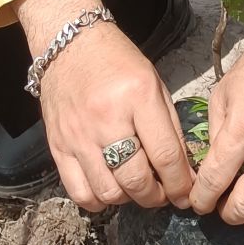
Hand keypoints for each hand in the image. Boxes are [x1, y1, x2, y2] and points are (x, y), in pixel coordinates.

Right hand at [34, 14, 192, 214]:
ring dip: (129, 199)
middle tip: (163, 194)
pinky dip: (98, 200)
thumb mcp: (154, 84)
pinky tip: (109, 187)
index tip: (186, 194)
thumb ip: (169, 128)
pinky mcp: (57, 146)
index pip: (165, 155)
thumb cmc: (118, 61)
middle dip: (156, 197)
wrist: (70, 44)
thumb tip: (183, 172)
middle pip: (136, 179)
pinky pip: (79, 192)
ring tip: (136, 187)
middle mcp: (106, 118)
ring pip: (109, 192)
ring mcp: (78, 135)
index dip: (180, 184)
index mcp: (137, 96)